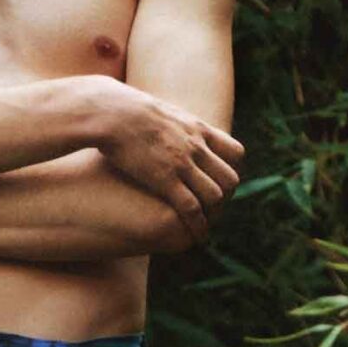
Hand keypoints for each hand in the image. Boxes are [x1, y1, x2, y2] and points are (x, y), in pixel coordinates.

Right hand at [94, 81, 245, 247]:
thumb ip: (171, 123)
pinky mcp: (165, 180)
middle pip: (230, 178)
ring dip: (213, 214)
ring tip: (206, 225)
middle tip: (215, 209)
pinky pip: (192, 208)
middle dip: (226, 197)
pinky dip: (198, 226)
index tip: (218, 180)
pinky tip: (197, 237)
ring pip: (215, 195)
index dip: (231, 169)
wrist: (112, 111)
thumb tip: (166, 126)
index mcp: (198, 129)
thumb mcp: (160, 111)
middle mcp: (196, 147)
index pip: (236, 153)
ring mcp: (183, 164)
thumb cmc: (125, 109)